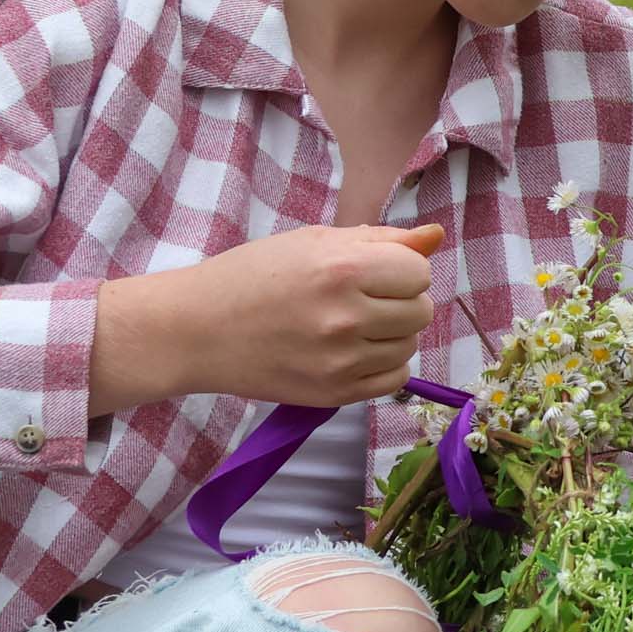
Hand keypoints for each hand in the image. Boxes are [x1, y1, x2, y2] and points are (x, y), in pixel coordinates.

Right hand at [91, 223, 440, 416]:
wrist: (196, 330)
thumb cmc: (252, 275)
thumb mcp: (313, 242)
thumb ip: (381, 239)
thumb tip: (436, 236)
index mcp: (343, 269)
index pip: (419, 272)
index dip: (400, 268)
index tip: (372, 270)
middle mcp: (347, 317)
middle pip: (421, 310)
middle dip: (400, 300)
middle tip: (362, 297)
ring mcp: (341, 361)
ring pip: (410, 345)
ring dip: (392, 333)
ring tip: (352, 324)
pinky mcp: (334, 394)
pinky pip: (395, 379)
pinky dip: (384, 365)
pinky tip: (353, 351)